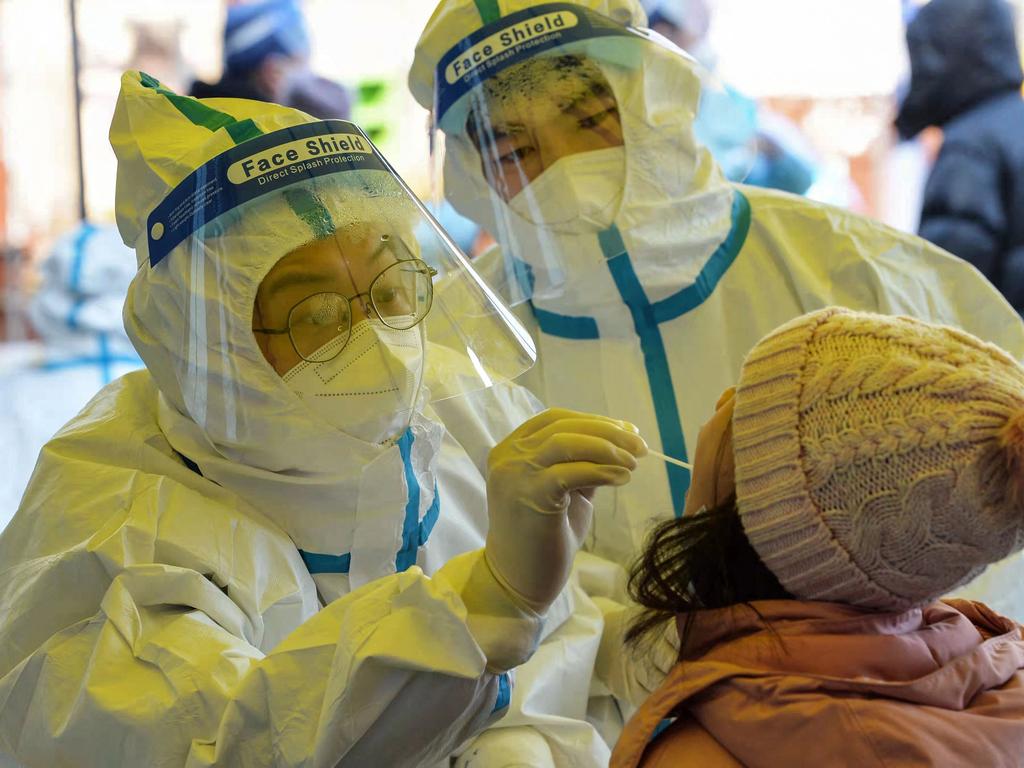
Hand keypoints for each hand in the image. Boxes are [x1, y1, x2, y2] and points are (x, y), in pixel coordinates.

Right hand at [485, 409, 645, 611]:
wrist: (517, 581)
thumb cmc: (542, 537)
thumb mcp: (563, 491)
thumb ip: (581, 464)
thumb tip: (621, 442)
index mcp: (511, 450)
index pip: (555, 419)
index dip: (595, 421)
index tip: (629, 431)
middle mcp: (508, 457)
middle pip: (563, 426)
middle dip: (608, 432)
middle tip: (640, 446)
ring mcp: (515, 474)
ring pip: (566, 442)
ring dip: (607, 448)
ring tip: (633, 462)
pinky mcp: (530, 495)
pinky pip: (572, 472)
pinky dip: (601, 470)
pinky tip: (622, 478)